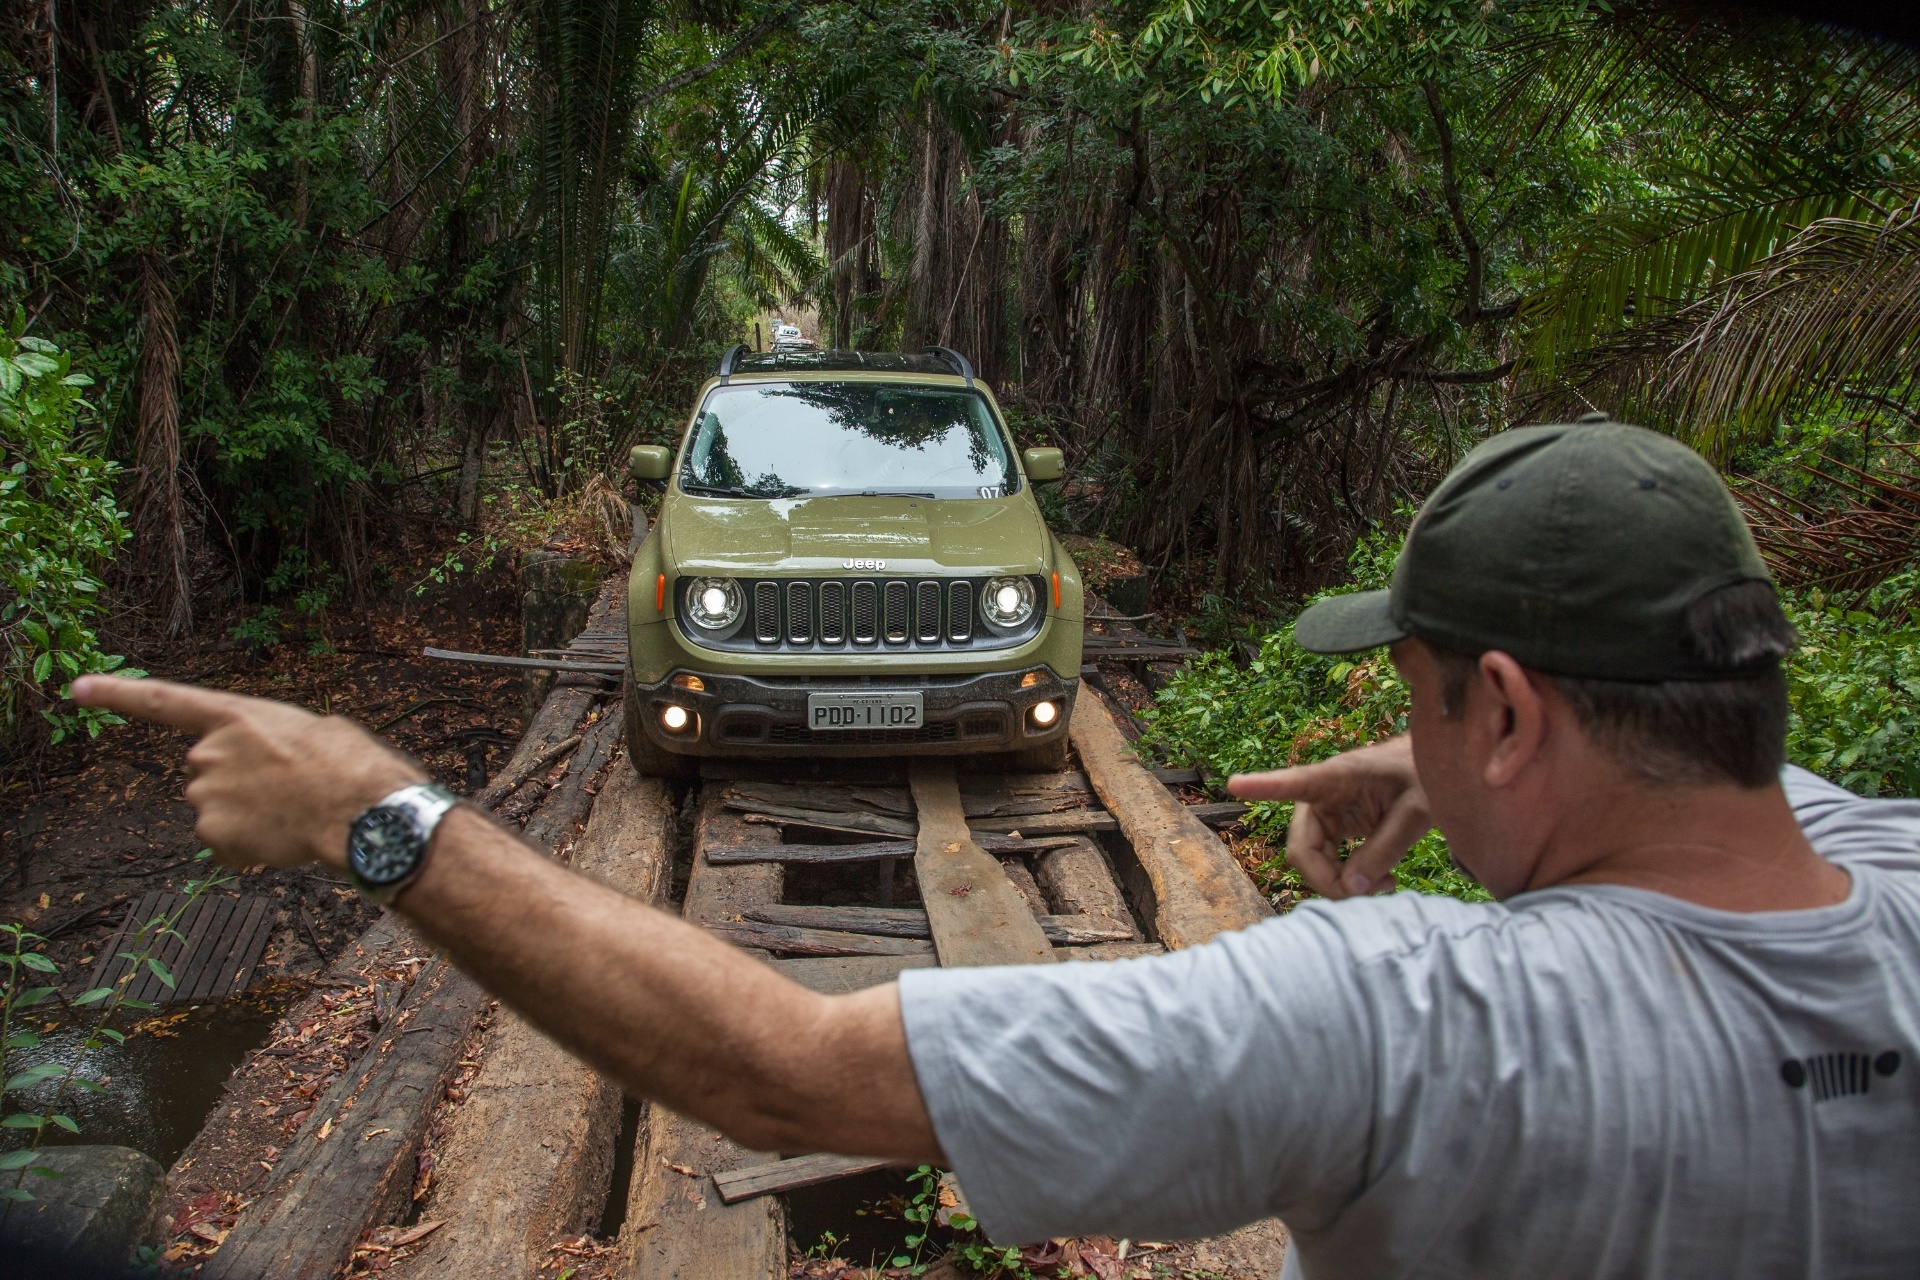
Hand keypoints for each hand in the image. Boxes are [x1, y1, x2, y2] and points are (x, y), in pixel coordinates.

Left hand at [70, 676, 425, 871]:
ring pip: (217, 809)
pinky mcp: (212, 834)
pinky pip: (225, 844)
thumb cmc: (352, 765)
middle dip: (240, 782)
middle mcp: (208, 753)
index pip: (164, 701)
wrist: (361, 810)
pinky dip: (249, 847)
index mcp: (237, 716)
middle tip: (289, 789)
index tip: (75, 689)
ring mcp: (205, 794)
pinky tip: (283, 840)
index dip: (117, 694)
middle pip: (209, 772)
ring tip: (293, 814)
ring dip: (248, 816)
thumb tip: (274, 761)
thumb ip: (274, 738)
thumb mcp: (316, 730)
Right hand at [1227, 734, 1432, 898]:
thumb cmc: (1426, 778)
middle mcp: (1322, 795)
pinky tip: (1379, 880)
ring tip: (1385, 885)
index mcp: (1339, 776)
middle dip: (1328, 879)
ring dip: (1339, 882)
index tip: (1235, 783)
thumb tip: (1349, 888)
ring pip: (1312, 860)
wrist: (1436, 768)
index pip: (1295, 782)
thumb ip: (1384, 849)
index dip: (1264, 786)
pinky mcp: (1337, 826)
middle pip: (1301, 848)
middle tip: (1370, 892)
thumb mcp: (1417, 813)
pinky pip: (1327, 861)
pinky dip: (1347, 878)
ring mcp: (1327, 813)